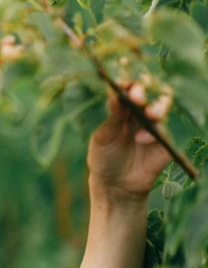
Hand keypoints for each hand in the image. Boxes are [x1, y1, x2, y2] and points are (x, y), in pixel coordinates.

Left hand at [87, 81, 173, 202]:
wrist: (116, 185)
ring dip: (156, 107)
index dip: (126, 83)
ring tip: (148, 113)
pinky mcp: (164, 140)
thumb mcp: (103, 138)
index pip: (126, 90)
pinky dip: (153, 132)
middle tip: (136, 95)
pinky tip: (142, 139)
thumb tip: (114, 95)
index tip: (121, 82)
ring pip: (161, 106)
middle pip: (147, 93)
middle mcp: (138, 113)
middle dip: (143, 90)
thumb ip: (112, 118)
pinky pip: (164, 130)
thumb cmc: (104, 159)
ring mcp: (153, 125)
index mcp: (121, 109)